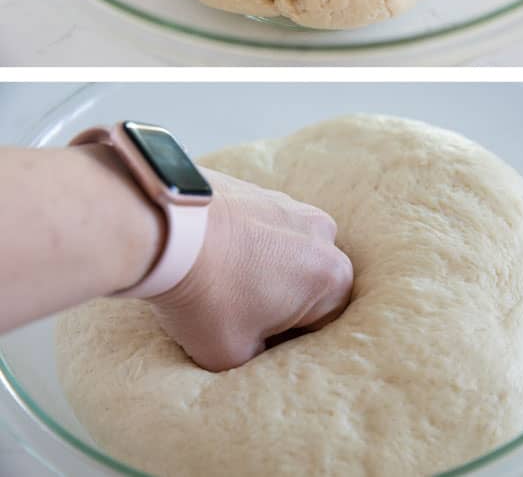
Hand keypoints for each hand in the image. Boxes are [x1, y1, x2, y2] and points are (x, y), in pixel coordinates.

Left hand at [147, 169, 353, 371]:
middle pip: (308, 282)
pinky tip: (211, 259)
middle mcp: (323, 235)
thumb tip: (256, 346)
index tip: (255, 345)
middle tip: (238, 317)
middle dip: (280, 300)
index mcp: (332, 278)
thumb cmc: (206, 296)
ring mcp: (293, 205)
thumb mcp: (230, 356)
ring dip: (263, 269)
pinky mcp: (261, 189)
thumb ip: (258, 357)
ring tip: (222, 284)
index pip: (323, 324)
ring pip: (287, 251)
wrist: (166, 231)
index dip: (288, 342)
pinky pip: (262, 226)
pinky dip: (244, 243)